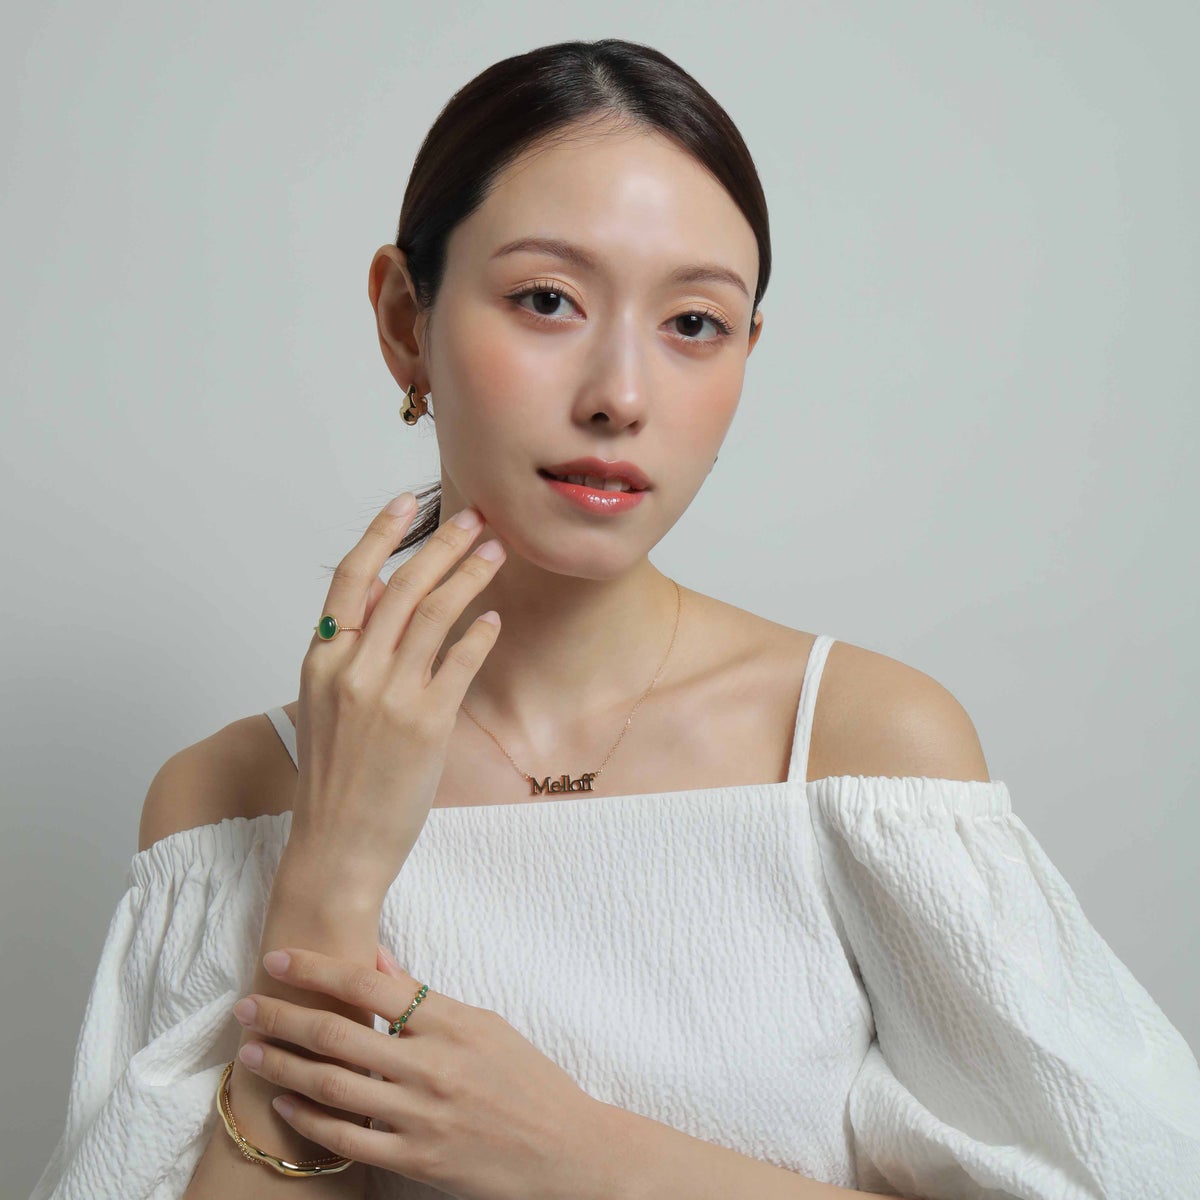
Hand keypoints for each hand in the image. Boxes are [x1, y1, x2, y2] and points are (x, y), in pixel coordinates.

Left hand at [232, 944, 620, 1199]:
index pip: (371, 983)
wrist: (562, 1148)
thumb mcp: (483, 1023)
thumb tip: (377, 959)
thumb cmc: (526, 1078)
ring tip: (252, 1051)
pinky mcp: (415, 1160)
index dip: (318, 969)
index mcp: (451, 1022)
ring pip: (333, 1085)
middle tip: (247, 1006)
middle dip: (284, 1016)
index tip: (279, 958)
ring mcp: (421, 1116)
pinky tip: (288, 1103)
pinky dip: (312, 1118)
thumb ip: (425, 995)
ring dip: (285, 1066)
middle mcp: (432, 1066)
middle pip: (340, 1032)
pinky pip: (349, 1137)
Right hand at [291, 494, 505, 901]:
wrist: (335, 846)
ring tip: (496, 552)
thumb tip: (375, 603)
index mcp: (320, 660)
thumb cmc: (332, 779)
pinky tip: (495, 618)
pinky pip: (458, 661)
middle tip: (476, 518)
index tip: (404, 502)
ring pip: (433, 613)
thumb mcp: (323, 705)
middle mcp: (351, 669)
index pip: (349, 579)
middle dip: (443, 544)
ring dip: (470, 575)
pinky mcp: (425, 722)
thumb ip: (347, 653)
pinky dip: (479, 634)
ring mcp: (388, 694)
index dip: (379, 534)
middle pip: (401, 585)